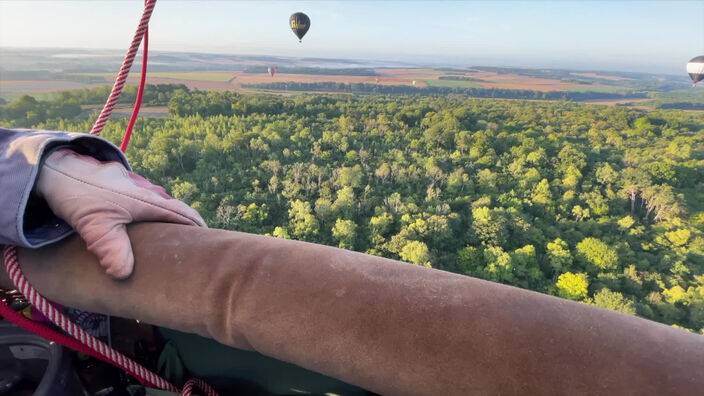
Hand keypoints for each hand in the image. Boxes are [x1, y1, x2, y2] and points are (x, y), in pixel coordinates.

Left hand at [35, 149, 205, 278]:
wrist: (56, 168)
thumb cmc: (80, 196)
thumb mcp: (96, 226)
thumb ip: (111, 250)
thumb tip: (123, 275)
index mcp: (149, 201)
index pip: (183, 214)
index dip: (198, 227)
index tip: (211, 241)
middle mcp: (147, 191)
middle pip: (174, 208)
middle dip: (184, 224)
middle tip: (189, 244)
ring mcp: (135, 184)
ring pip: (159, 202)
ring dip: (166, 216)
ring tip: (167, 236)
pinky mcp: (122, 182)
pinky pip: (145, 198)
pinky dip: (150, 210)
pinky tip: (139, 221)